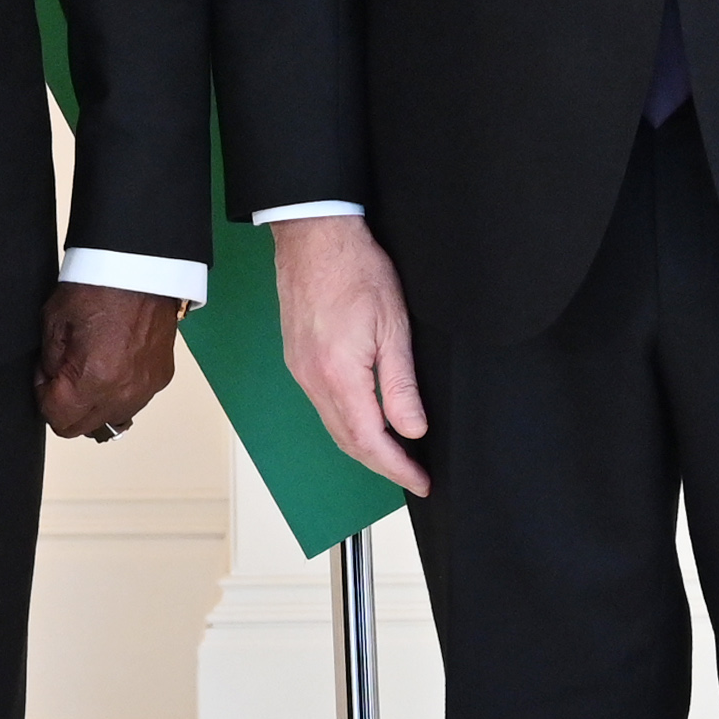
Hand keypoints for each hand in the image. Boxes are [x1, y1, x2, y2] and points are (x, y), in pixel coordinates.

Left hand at [38, 283, 180, 442]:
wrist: (142, 267)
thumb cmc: (99, 286)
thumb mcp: (54, 323)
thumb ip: (49, 364)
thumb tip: (52, 383)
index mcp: (93, 378)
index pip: (57, 419)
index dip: (43, 397)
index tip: (46, 374)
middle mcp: (123, 392)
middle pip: (82, 428)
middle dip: (66, 406)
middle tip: (64, 373)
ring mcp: (146, 388)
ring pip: (109, 421)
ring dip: (94, 404)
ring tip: (91, 368)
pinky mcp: (160, 378)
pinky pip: (132, 403)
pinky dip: (118, 393)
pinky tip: (113, 363)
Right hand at [270, 215, 429, 495]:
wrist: (315, 236)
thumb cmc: (356, 269)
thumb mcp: (393, 326)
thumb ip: (401, 385)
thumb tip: (412, 429)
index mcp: (339, 376)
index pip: (370, 441)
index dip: (397, 468)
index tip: (420, 481)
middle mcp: (313, 380)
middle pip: (348, 441)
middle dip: (382, 465)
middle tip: (413, 474)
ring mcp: (301, 371)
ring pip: (333, 426)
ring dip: (364, 447)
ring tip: (395, 455)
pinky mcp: (298, 360)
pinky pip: (323, 406)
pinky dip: (347, 423)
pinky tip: (366, 421)